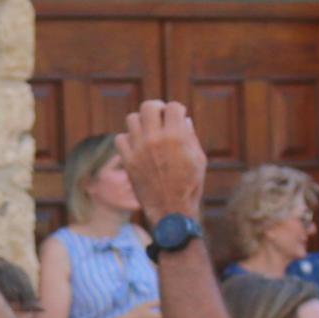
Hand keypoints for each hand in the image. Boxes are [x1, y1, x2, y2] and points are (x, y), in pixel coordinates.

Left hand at [117, 101, 206, 220]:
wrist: (172, 211)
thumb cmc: (190, 185)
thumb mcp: (199, 159)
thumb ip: (190, 136)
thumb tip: (184, 119)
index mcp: (176, 136)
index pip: (173, 106)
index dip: (177, 110)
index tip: (178, 117)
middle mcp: (155, 139)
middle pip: (148, 106)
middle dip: (156, 108)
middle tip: (160, 117)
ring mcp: (139, 149)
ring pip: (131, 119)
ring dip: (141, 122)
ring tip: (147, 131)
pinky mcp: (128, 161)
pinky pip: (120, 138)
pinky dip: (128, 139)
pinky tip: (137, 145)